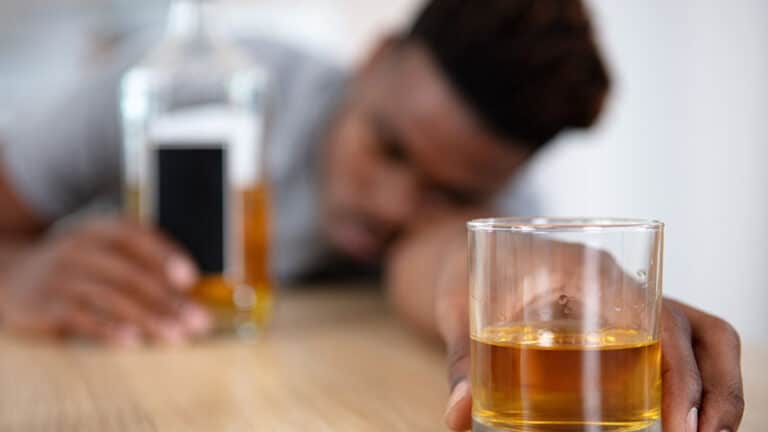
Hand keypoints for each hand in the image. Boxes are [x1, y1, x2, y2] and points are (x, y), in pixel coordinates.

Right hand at [0, 217, 211, 345]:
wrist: (12, 275)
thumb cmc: (79, 267)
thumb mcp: (103, 252)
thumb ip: (141, 263)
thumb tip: (191, 291)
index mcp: (99, 230)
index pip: (135, 236)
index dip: (165, 254)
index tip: (192, 278)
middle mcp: (79, 248)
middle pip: (129, 272)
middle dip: (168, 299)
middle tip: (197, 320)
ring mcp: (60, 276)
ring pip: (110, 296)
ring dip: (148, 317)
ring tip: (175, 335)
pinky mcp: (43, 304)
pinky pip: (79, 316)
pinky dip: (108, 329)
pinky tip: (133, 341)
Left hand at [437, 246, 744, 431]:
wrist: (468, 250)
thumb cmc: (465, 273)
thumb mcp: (458, 311)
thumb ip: (462, 360)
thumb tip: (460, 412)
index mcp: (584, 266)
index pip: (654, 313)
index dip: (677, 370)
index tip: (677, 421)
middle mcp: (617, 279)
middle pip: (695, 328)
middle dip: (712, 390)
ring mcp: (625, 297)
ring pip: (699, 333)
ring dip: (712, 386)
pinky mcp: (623, 316)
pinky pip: (677, 341)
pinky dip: (690, 378)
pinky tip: (677, 418)